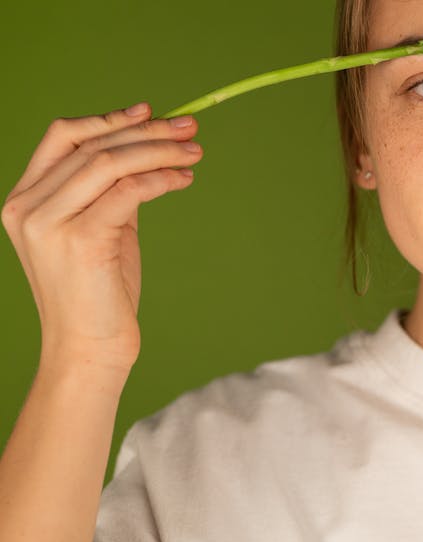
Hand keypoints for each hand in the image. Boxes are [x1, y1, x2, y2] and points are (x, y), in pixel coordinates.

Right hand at [2, 103, 202, 369]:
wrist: (90, 347)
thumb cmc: (100, 291)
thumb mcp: (100, 228)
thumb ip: (110, 191)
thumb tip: (147, 151)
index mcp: (25, 199)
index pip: (62, 137)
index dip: (107, 119)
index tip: (150, 111)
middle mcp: (28, 206)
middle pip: (93, 145)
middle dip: (147, 131)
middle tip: (189, 127)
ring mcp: (49, 223)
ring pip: (111, 163)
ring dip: (160, 151)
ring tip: (195, 152)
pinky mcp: (80, 240)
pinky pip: (128, 192)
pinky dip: (161, 179)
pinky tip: (184, 179)